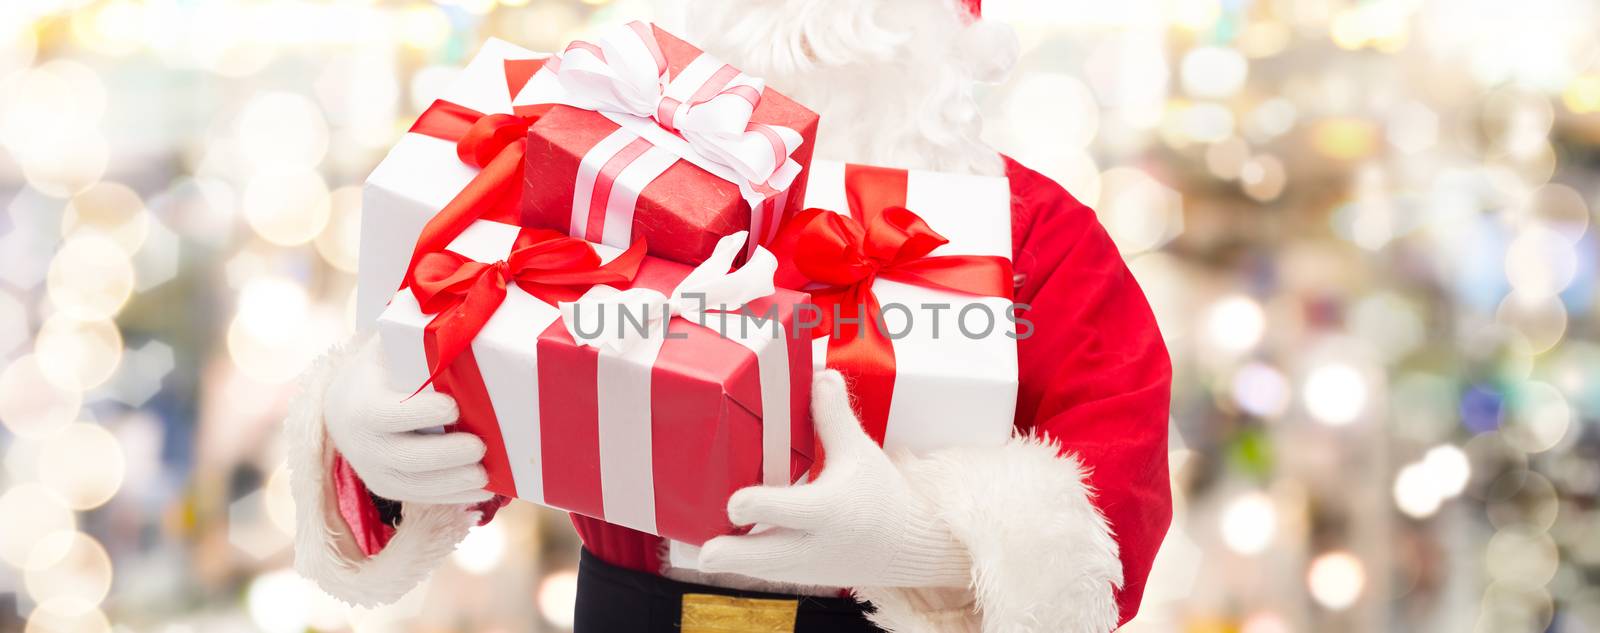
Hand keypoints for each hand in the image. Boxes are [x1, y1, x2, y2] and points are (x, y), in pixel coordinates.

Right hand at [322, 338, 491, 503]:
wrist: (343, 406)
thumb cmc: (381, 370)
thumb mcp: (388, 350)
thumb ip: (415, 340)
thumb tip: (458, 321)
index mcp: (361, 405)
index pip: (388, 415)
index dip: (420, 414)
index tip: (453, 408)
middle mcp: (363, 444)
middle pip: (406, 457)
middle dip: (445, 455)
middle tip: (479, 447)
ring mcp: (374, 470)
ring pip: (415, 485)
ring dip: (453, 483)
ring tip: (484, 475)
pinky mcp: (388, 488)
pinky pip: (422, 498)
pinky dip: (453, 497)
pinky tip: (481, 490)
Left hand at [697, 370, 970, 587]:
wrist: (905, 545)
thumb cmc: (880, 494)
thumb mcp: (859, 452)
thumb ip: (833, 416)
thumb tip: (821, 375)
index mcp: (828, 509)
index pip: (783, 510)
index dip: (752, 505)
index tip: (736, 500)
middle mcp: (814, 543)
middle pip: (762, 556)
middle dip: (727, 553)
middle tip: (704, 549)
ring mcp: (805, 566)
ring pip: (756, 572)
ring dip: (729, 558)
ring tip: (703, 547)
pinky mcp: (799, 577)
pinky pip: (763, 574)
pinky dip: (742, 562)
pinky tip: (722, 545)